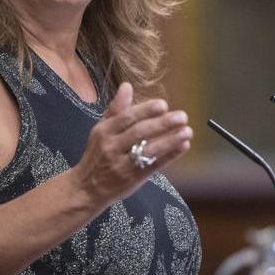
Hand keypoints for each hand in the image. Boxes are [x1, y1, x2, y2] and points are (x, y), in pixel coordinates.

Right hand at [71, 82, 192, 207]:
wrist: (87, 189)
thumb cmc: (97, 155)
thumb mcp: (100, 130)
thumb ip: (115, 109)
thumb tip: (126, 86)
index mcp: (104, 131)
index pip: (127, 118)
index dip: (146, 111)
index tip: (163, 105)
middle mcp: (112, 147)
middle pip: (140, 133)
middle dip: (162, 124)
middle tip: (182, 116)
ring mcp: (122, 165)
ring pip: (149, 151)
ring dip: (170, 140)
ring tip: (187, 132)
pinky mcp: (133, 179)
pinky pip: (154, 166)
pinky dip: (170, 156)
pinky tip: (183, 146)